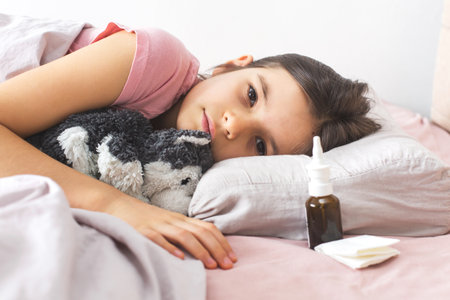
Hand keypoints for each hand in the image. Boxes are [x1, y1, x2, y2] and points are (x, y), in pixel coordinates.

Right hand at [105, 195, 236, 268]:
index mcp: (181, 219)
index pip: (208, 228)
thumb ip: (185, 231)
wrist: (117, 205)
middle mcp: (173, 220)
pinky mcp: (143, 230)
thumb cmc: (146, 218)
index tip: (232, 258)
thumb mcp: (169, 223)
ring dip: (200, 251)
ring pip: (184, 236)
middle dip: (217, 249)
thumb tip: (207, 246)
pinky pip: (158, 239)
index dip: (222, 243)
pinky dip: (169, 248)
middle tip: (227, 265)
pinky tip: (180, 258)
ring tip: (211, 265)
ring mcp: (159, 225)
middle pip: (201, 233)